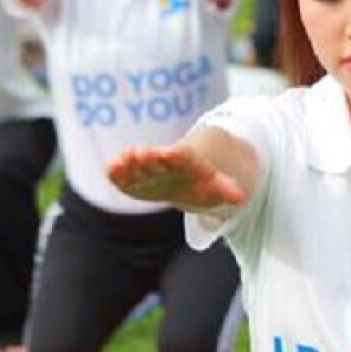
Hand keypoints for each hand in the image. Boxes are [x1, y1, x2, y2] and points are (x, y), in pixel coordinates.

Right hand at [108, 145, 245, 208]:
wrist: (187, 175)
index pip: (181, 157)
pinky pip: (127, 175)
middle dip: (148, 158)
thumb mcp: (215, 185)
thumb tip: (240, 198)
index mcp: (187, 161)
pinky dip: (119, 173)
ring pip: (139, 165)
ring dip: (129, 165)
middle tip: (136, 155)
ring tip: (117, 164)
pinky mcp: (137, 178)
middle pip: (156, 158)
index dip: (174, 156)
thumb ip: (225, 189)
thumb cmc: (203, 182)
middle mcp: (166, 161)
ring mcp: (150, 168)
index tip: (167, 154)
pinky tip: (110, 171)